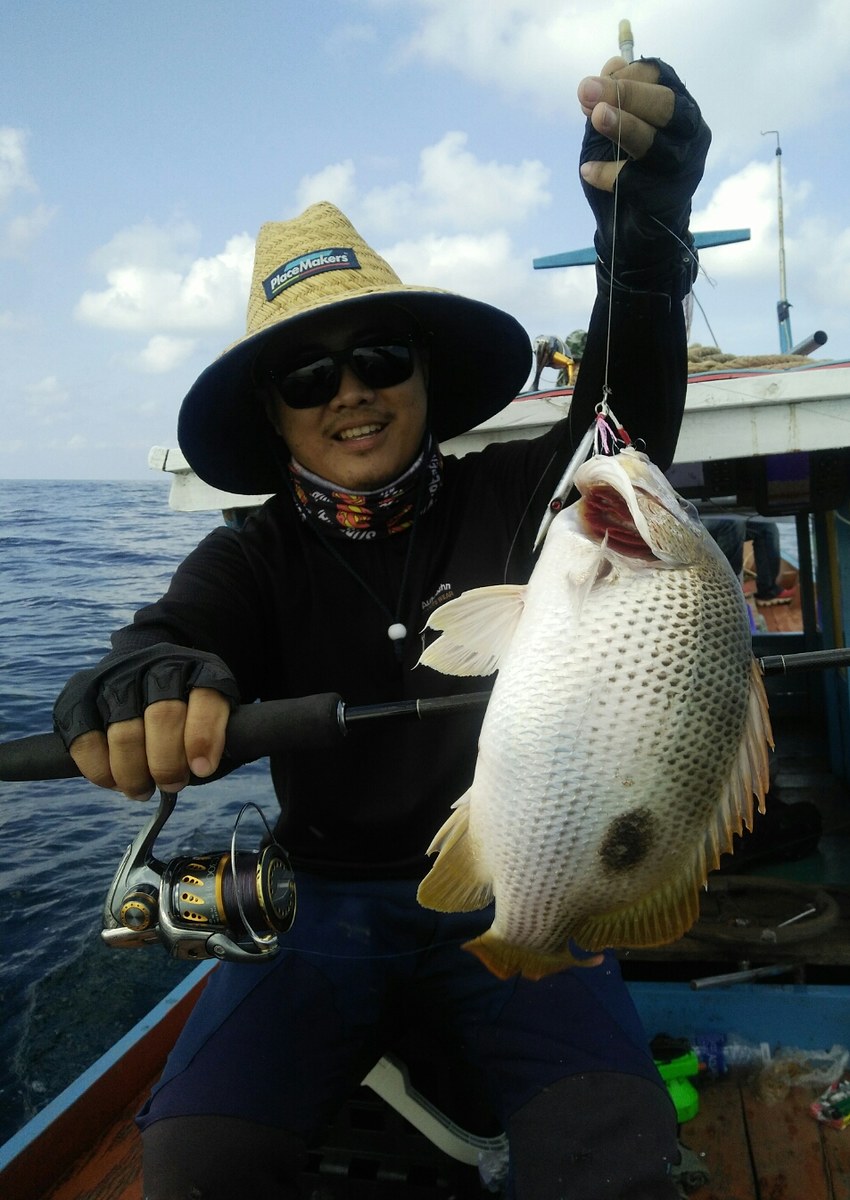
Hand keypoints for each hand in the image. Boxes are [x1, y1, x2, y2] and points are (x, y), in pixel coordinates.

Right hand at [53, 643, 239, 799]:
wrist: (142, 677)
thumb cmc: (184, 713)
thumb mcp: (214, 718)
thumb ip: (217, 739)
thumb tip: (200, 769)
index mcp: (199, 668)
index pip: (205, 698)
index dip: (203, 736)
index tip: (201, 769)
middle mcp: (157, 665)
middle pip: (162, 716)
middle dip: (167, 763)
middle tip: (171, 784)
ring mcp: (116, 677)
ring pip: (124, 733)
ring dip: (133, 774)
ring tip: (141, 789)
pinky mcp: (80, 695)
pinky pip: (86, 741)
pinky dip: (100, 770)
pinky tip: (114, 780)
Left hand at [576, 57, 710, 275]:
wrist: (632, 230)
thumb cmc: (624, 173)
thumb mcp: (611, 131)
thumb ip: (608, 101)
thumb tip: (610, 64)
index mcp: (677, 107)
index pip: (660, 78)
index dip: (626, 76)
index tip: (592, 83)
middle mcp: (690, 131)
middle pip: (665, 105)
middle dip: (625, 95)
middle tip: (587, 91)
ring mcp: (685, 165)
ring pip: (656, 142)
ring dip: (624, 126)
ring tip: (596, 117)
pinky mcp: (671, 197)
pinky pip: (638, 182)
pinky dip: (609, 174)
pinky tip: (587, 171)